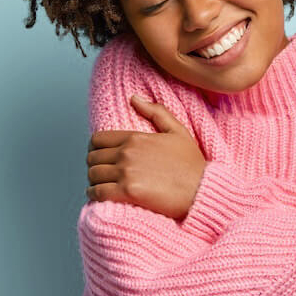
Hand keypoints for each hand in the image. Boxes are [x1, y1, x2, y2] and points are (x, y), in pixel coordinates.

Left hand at [85, 94, 206, 220]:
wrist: (202, 190)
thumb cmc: (193, 165)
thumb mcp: (178, 131)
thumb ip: (155, 112)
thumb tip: (134, 98)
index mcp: (135, 138)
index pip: (98, 139)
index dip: (95, 149)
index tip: (100, 157)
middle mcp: (127, 153)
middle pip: (92, 158)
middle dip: (95, 166)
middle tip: (102, 173)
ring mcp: (126, 172)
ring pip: (93, 175)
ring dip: (94, 181)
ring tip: (102, 185)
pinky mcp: (127, 192)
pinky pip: (98, 192)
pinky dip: (94, 195)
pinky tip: (100, 197)